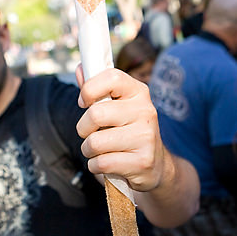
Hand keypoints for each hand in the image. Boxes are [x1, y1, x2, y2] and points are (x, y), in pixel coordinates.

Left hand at [76, 67, 166, 192]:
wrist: (156, 165)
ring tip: (101, 151)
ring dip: (89, 151)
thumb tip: (80, 69)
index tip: (84, 101)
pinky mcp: (142, 161)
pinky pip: (101, 163)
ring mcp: (146, 137)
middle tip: (91, 133)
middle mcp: (145, 111)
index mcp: (139, 93)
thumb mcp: (118, 108)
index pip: (112, 77)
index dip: (90, 88)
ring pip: (95, 143)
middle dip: (83, 128)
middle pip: (95, 114)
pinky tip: (109, 163)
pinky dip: (96, 166)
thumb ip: (97, 90)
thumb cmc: (129, 132)